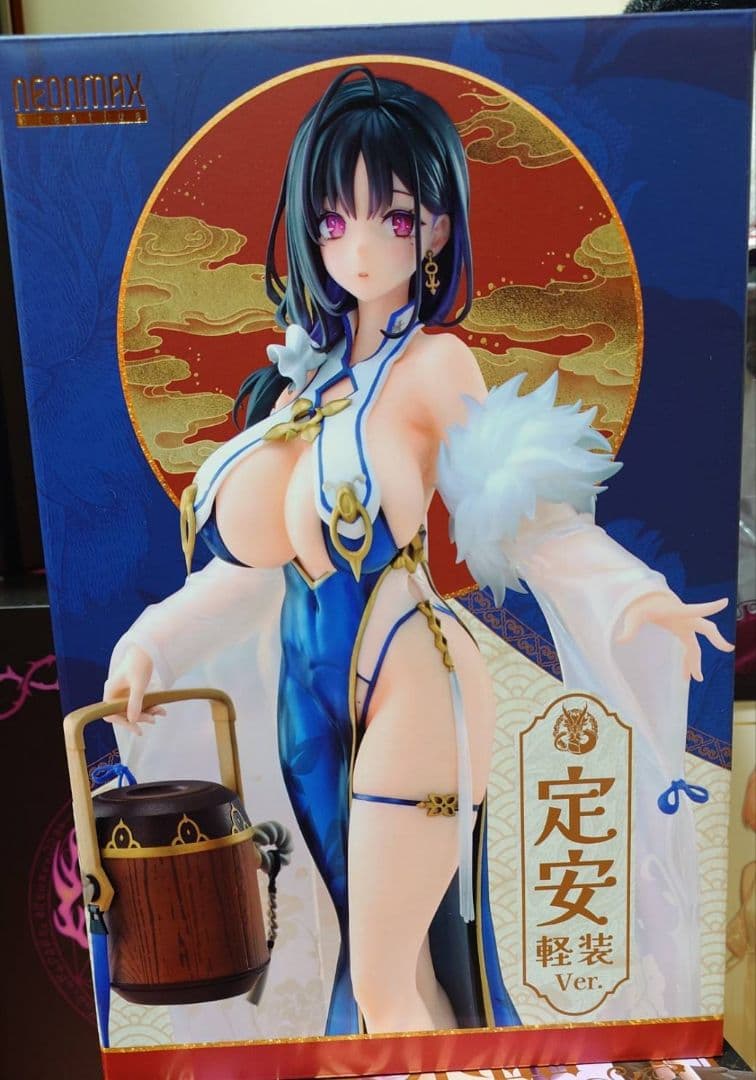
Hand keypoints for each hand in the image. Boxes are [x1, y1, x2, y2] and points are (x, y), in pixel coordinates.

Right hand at [103, 644, 164, 733]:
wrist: (148, 649)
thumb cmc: (140, 663)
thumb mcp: (138, 684)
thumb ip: (135, 703)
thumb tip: (131, 720)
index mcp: (110, 691)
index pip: (112, 714)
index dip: (123, 723)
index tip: (137, 728)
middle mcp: (115, 693)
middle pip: (124, 713)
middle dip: (140, 717)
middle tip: (154, 720)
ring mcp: (124, 692)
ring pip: (133, 709)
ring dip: (147, 712)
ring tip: (161, 712)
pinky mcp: (132, 691)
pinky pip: (139, 703)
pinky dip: (149, 706)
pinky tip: (161, 708)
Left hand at [617, 592, 733, 680]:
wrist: (642, 597)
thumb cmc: (640, 604)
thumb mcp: (633, 615)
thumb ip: (629, 628)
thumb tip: (620, 640)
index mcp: (676, 611)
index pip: (695, 608)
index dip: (709, 606)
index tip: (724, 602)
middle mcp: (684, 618)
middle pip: (705, 628)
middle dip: (716, 638)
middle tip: (727, 648)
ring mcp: (684, 624)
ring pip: (695, 644)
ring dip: (696, 660)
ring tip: (696, 678)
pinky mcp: (680, 629)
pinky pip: (689, 647)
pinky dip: (688, 660)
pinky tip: (685, 675)